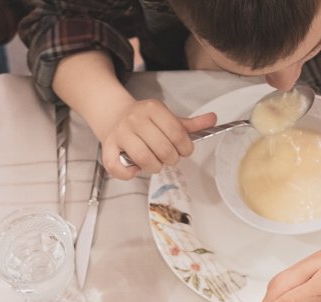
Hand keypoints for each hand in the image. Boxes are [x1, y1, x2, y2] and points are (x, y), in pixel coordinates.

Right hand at [100, 99, 215, 178]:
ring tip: (155, 163)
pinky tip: (135, 168)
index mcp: (153, 108)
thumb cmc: (146, 122)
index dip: (186, 148)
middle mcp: (135, 118)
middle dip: (171, 159)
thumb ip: (190, 124)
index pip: (177, 133)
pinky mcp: (108, 147)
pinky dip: (129, 173)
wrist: (115, 116)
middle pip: (163, 149)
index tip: (184, 151)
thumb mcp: (168, 119)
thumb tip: (213, 119)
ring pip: (144, 159)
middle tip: (169, 158)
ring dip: (154, 167)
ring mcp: (120, 133)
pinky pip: (119, 168)